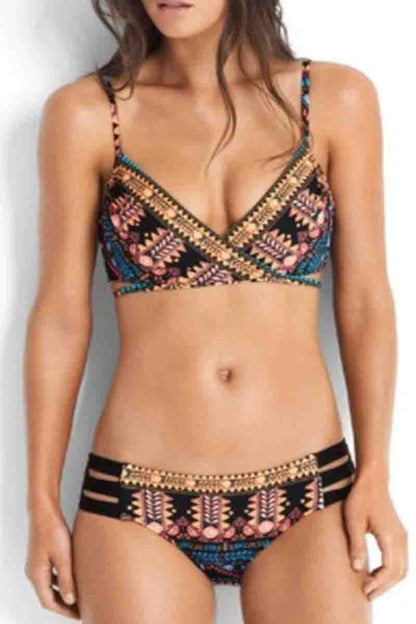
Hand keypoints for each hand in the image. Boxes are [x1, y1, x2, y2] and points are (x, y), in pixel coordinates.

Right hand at [25, 502, 79, 618]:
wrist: (44, 511)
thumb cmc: (52, 531)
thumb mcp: (63, 557)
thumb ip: (66, 580)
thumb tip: (70, 600)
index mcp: (37, 575)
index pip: (49, 602)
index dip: (64, 611)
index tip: (78, 615)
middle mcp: (33, 572)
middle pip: (48, 596)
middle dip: (64, 604)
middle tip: (80, 609)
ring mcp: (36, 564)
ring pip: (49, 586)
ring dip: (62, 593)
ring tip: (78, 596)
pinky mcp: (40, 556)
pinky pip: (49, 575)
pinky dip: (59, 582)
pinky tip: (71, 579)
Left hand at [343, 471, 407, 600]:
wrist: (373, 481)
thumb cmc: (360, 498)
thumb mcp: (353, 521)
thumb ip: (357, 545)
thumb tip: (357, 569)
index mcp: (390, 536)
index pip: (390, 570)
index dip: (378, 583)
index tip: (365, 590)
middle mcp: (401, 538)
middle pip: (399, 573)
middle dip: (384, 587)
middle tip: (367, 595)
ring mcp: (402, 536)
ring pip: (402, 567)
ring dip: (389, 580)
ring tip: (370, 586)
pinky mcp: (399, 534)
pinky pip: (400, 559)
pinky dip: (391, 571)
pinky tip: (375, 572)